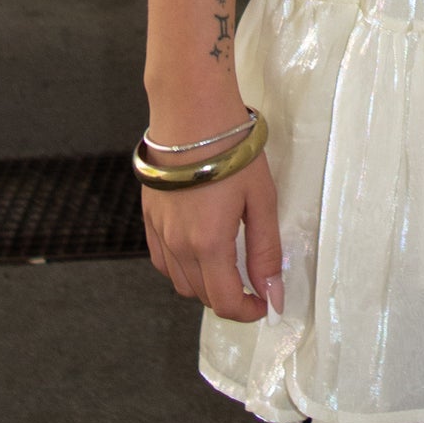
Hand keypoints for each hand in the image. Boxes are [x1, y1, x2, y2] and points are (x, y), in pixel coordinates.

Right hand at [142, 152, 284, 319]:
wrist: (192, 111)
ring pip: (180, 282)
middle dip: (229, 298)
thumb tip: (273, 293)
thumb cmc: (231, 150)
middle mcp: (178, 245)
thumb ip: (266, 251)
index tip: (265, 302)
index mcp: (208, 244)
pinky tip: (199, 252)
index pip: (224, 302)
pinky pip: (162, 260)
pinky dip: (181, 268)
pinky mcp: (150, 216)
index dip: (247, 311)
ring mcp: (159, 231)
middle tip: (253, 283)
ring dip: (205, 285)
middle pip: (201, 295)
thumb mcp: (261, 200)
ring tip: (229, 266)